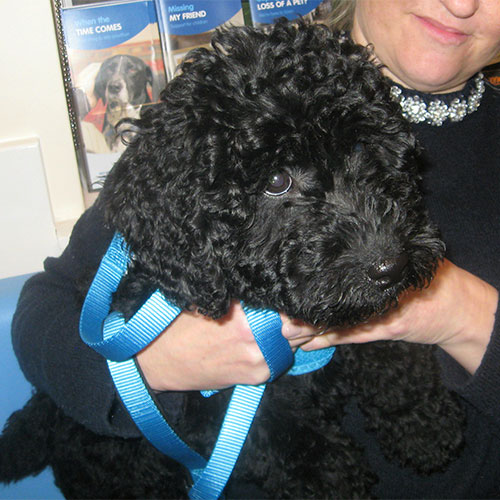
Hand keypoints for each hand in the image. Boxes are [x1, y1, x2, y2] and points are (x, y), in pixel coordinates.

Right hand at [136, 301, 315, 391]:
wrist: (157, 360)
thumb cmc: (180, 323)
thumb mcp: (212, 297)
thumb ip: (245, 294)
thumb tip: (272, 283)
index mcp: (246, 313)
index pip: (293, 306)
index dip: (304, 299)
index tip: (308, 291)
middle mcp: (256, 338)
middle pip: (303, 326)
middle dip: (308, 317)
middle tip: (310, 308)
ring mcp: (259, 359)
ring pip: (298, 343)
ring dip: (301, 333)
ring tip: (296, 323)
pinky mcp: (256, 376)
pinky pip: (283, 358)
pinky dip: (286, 348)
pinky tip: (280, 338)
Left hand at [301, 259, 497, 373]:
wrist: (455, 305)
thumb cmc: (425, 276)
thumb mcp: (401, 259)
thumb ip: (371, 259)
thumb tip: (335, 252)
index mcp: (375, 270)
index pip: (336, 276)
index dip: (310, 284)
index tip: (287, 290)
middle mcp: (375, 289)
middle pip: (332, 299)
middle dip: (304, 310)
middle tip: (278, 317)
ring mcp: (380, 311)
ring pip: (339, 320)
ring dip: (311, 329)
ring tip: (285, 333)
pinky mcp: (385, 328)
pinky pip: (353, 335)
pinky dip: (330, 339)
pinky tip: (309, 344)